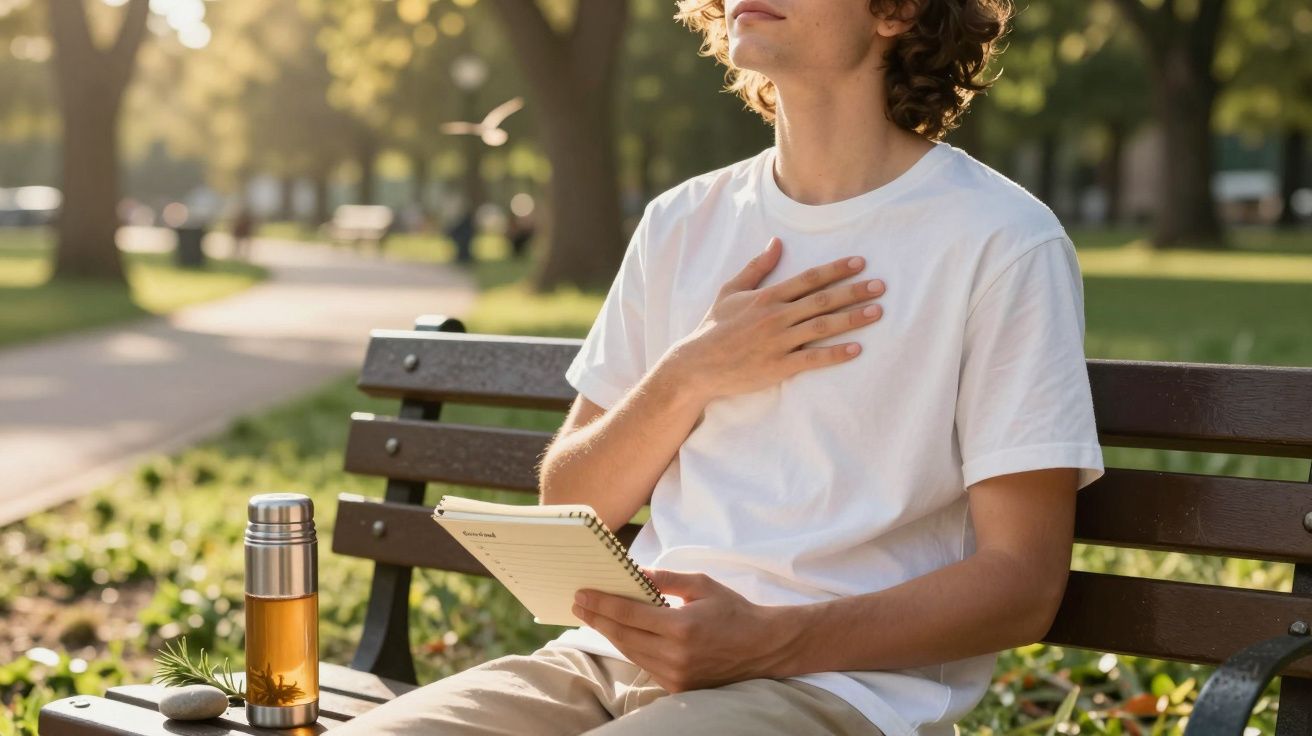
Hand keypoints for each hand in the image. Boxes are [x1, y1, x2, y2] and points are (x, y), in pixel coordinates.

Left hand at [571, 568, 800, 692]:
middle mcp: (676, 655)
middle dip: (598, 619)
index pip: (629, 615)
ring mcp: (677, 675)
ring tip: (594, 617)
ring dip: (611, 634)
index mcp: (681, 627)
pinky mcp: (679, 687)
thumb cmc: (734, 611)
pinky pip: (646, 665)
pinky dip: (632, 648)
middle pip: (623, 636)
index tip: (582, 594)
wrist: (763, 647)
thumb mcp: (702, 585)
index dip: (601, 604)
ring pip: (632, 653)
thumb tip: (634, 571)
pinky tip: (621, 634)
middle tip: (579, 604)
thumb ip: (665, 578)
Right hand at [667, 237, 885, 401]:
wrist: (697, 365)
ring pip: (822, 326)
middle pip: (823, 300)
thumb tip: (776, 243)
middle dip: (854, 291)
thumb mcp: (730, 291)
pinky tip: (856, 349)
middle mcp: (776, 316)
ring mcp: (778, 342)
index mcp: (767, 296)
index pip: (809, 278)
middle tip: (881, 285)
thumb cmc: (714, 328)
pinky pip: (812, 359)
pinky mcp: (778, 366)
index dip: (837, 269)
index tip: (861, 263)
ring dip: (852, 319)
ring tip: (877, 312)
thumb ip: (756, 268)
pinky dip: (835, 354)